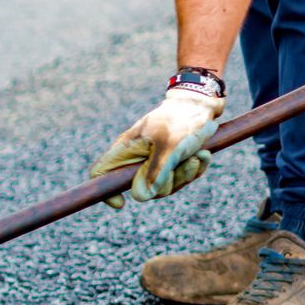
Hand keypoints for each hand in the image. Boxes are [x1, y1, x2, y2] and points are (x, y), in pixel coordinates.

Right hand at [89, 85, 223, 208]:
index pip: (101, 173)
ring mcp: (155, 161)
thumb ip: (155, 170)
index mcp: (127, 149)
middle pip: (142, 189)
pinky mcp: (172, 162)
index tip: (121, 203)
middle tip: (185, 162)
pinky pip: (181, 178)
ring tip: (198, 155)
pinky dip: (195, 168)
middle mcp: (137, 158)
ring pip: (165, 186)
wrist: (200, 101)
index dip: (105, 191)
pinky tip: (203, 154)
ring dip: (186, 173)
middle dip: (167, 182)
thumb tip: (141, 196)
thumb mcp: (168, 144)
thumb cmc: (179, 118)